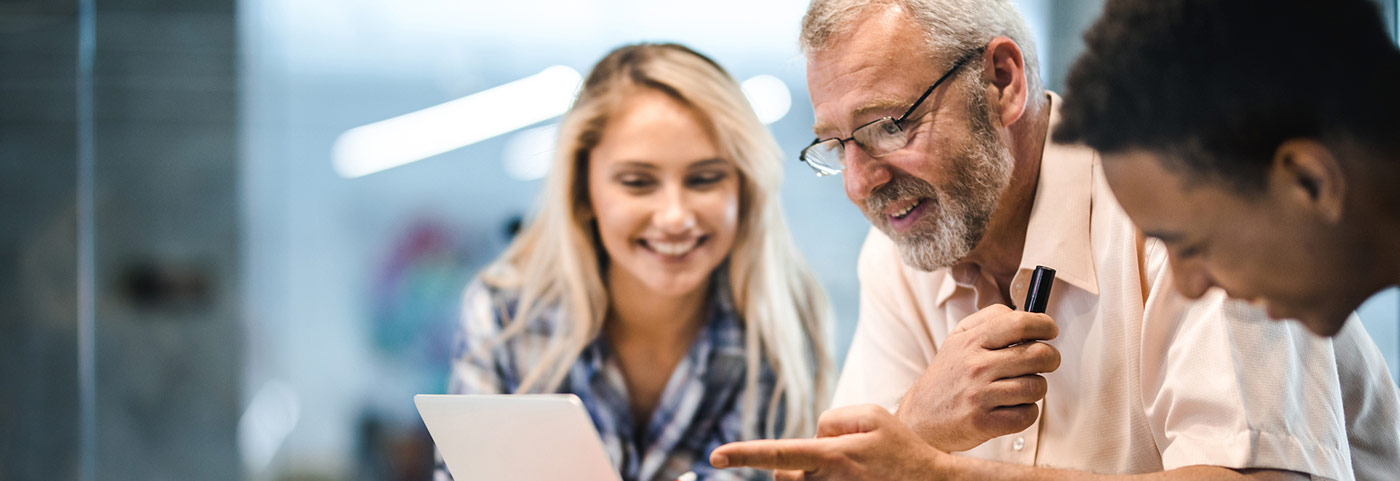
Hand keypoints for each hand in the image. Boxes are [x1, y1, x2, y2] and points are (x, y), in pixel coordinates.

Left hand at [710, 405, 955, 480]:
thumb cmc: (899, 446)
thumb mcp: (870, 414)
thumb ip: (832, 418)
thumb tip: (813, 435)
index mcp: (832, 455)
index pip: (778, 452)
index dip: (744, 454)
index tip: (715, 457)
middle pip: (781, 472)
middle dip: (792, 465)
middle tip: (830, 459)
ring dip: (815, 473)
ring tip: (852, 471)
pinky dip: (825, 480)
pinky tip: (854, 478)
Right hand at [897, 304, 1059, 450]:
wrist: (921, 417)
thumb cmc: (947, 376)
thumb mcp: (957, 339)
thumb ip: (989, 320)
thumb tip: (1026, 315)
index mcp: (971, 342)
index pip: (1019, 323)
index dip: (1044, 324)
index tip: (1049, 330)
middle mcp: (976, 367)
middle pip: (1038, 355)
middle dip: (1050, 358)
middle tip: (1046, 361)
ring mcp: (980, 396)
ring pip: (1036, 387)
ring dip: (1036, 388)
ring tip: (1022, 387)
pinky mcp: (984, 422)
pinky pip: (1028, 415)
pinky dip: (1027, 412)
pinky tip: (1013, 407)